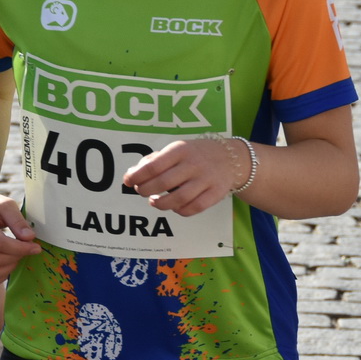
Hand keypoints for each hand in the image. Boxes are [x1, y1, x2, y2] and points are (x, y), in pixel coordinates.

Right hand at [0, 190, 42, 285]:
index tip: (36, 247)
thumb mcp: (6, 205)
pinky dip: (0, 276)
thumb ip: (18, 220)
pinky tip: (8, 264)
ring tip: (17, 256)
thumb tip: (30, 238)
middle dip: (17, 257)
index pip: (0, 243)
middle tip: (27, 250)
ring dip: (9, 269)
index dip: (21, 248)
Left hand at [122, 137, 245, 214]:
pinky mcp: (216, 193)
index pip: (154, 165)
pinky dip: (180, 210)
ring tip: (154, 202)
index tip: (128, 181)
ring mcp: (206, 179)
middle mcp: (194, 164)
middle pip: (164, 183)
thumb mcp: (178, 148)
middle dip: (146, 190)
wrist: (232, 158)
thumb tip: (132, 173)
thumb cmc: (196, 154)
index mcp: (181, 150)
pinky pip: (194, 207)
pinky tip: (174, 207)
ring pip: (179, 199)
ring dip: (161, 204)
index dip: (137, 176)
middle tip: (140, 191)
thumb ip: (155, 160)